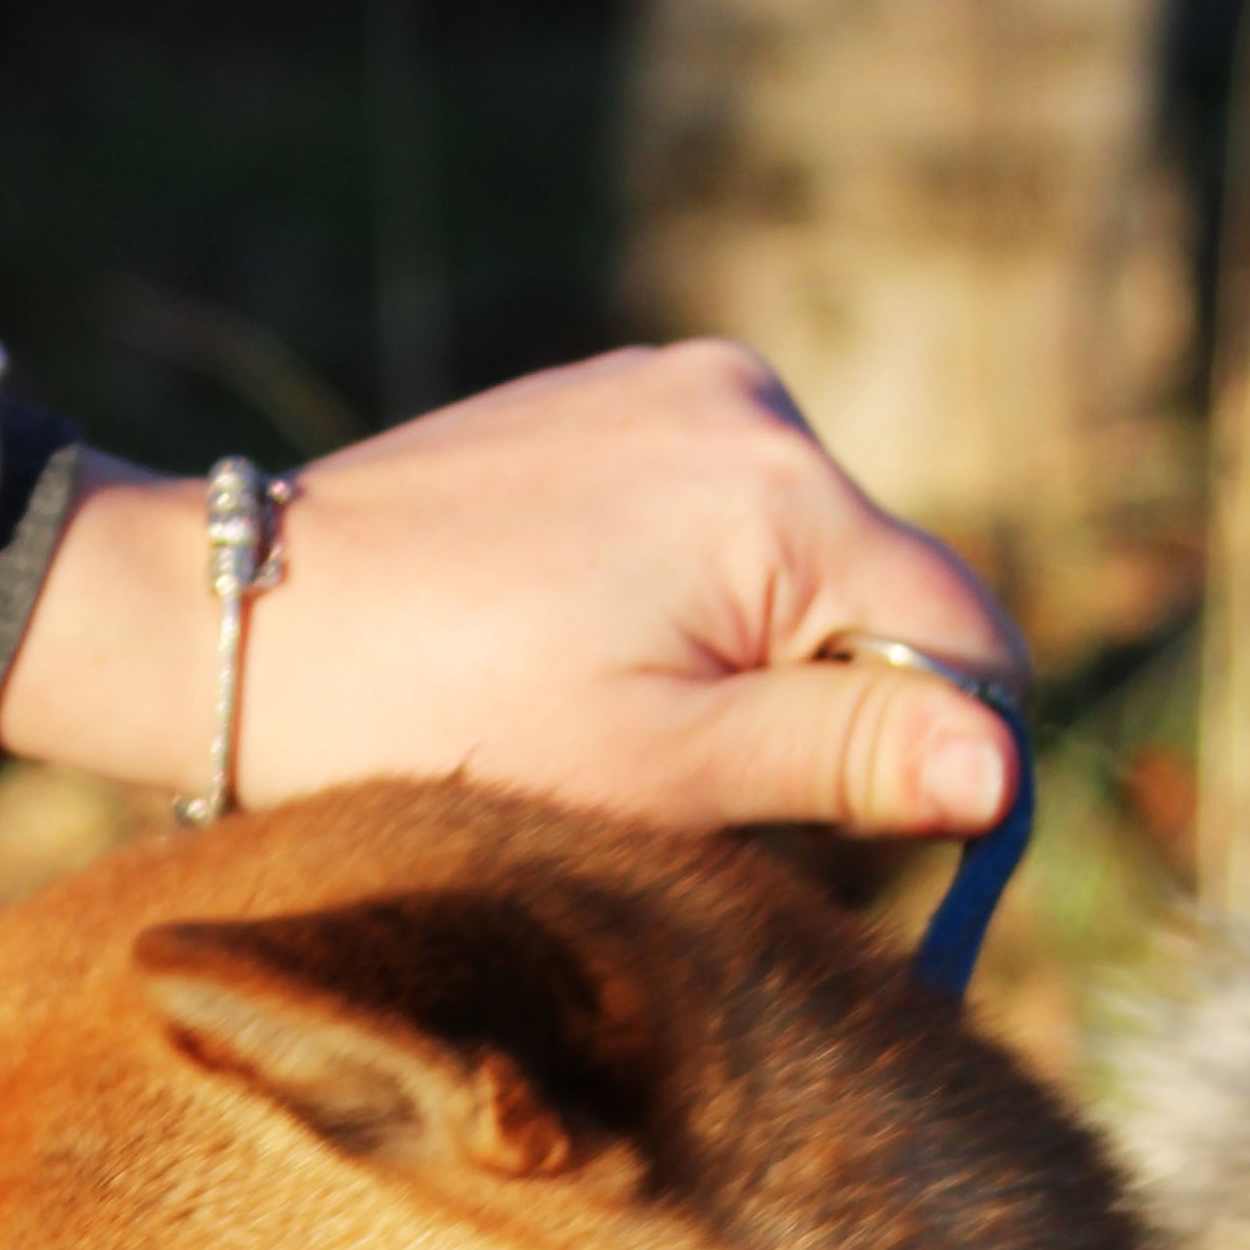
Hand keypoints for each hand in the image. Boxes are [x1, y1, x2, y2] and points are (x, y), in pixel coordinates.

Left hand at [0, 342, 1026, 839]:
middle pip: (887, 603)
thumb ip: (846, 761)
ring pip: (805, 572)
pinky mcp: (613, 402)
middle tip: (698, 807)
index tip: (857, 860)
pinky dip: (690, 611)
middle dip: (829, 721)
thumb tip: (1007, 769)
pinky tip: (581, 659)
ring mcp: (677, 389)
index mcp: (785, 493)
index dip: (945, 771)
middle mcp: (752, 405)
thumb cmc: (444, 725)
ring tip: (619, 731)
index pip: (969, 643)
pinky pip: (721, 528)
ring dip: (756, 671)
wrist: (242, 628)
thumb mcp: (666, 777)